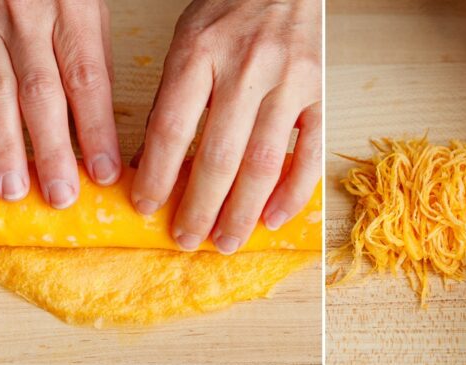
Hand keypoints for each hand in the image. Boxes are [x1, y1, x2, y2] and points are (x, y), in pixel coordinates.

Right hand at [0, 0, 119, 207]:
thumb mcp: (86, 7)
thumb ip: (90, 58)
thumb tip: (100, 123)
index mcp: (72, 13)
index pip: (87, 81)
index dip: (97, 130)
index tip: (105, 172)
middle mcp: (26, 19)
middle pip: (42, 94)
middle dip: (53, 151)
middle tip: (61, 196)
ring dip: (4, 145)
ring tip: (12, 188)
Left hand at [131, 0, 320, 253]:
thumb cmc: (229, 11)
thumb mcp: (186, 41)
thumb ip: (170, 99)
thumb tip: (150, 165)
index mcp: (200, 53)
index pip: (173, 128)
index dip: (158, 175)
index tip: (146, 206)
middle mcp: (246, 69)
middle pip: (219, 155)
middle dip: (200, 207)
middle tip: (186, 239)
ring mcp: (289, 82)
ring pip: (263, 162)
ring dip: (242, 211)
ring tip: (225, 241)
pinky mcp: (320, 92)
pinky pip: (309, 152)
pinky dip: (292, 191)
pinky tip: (271, 218)